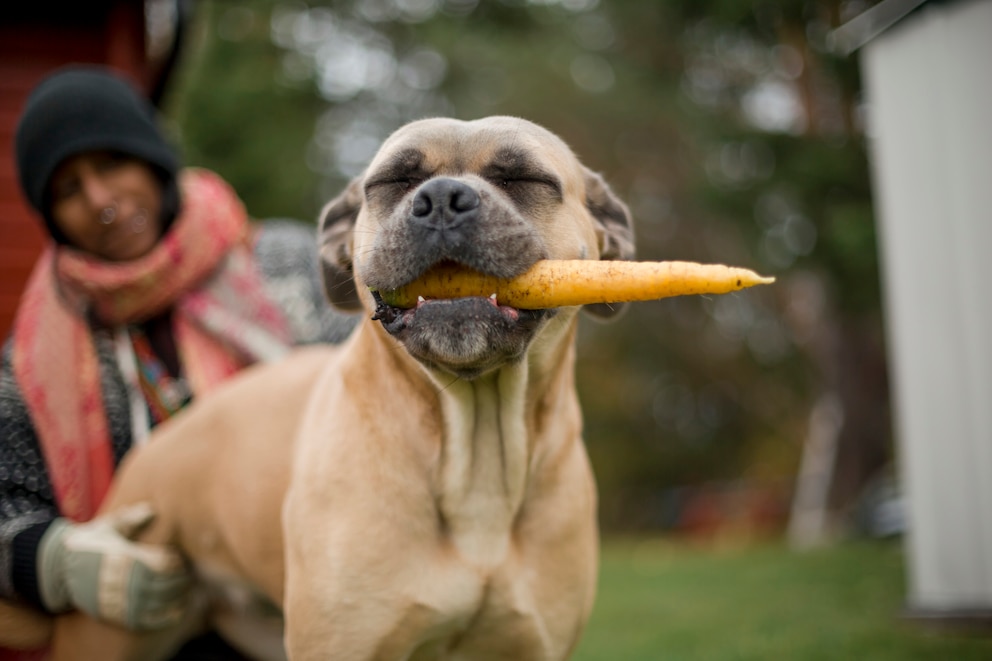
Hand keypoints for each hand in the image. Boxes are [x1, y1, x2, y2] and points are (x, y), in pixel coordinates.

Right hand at [37, 503, 190, 629]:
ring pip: (161, 601)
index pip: (166, 563)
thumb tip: (152, 509)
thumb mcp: (109, 527)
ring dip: (177, 596)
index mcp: (128, 557)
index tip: (178, 558)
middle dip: (180, 578)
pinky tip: (176, 611)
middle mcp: (126, 580)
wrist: (59, 569)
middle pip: (168, 583)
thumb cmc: (89, 544)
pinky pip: (148, 620)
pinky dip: (166, 617)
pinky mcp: (116, 614)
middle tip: (185, 574)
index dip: (177, 561)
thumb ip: (132, 519)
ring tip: (182, 589)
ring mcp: (121, 599)